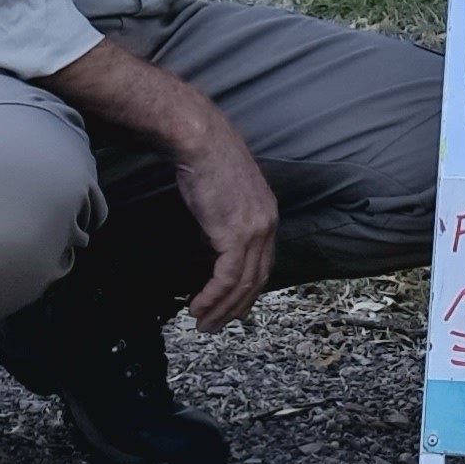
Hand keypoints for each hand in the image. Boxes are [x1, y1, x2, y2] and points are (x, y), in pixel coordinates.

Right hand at [35, 40, 280, 327]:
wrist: (199, 139)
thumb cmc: (205, 160)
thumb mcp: (224, 194)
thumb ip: (226, 218)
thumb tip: (214, 241)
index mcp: (267, 215)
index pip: (263, 264)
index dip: (246, 291)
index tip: (229, 307)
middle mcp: (267, 225)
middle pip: (257, 279)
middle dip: (236, 307)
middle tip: (215, 325)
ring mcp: (254, 230)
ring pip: (242, 283)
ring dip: (221, 308)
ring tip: (202, 323)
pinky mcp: (235, 233)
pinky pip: (227, 277)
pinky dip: (212, 296)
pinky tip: (197, 306)